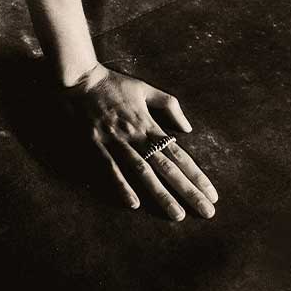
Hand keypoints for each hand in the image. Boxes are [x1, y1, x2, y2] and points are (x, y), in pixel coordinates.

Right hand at [64, 64, 216, 219]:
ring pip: (142, 171)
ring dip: (160, 193)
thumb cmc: (112, 83)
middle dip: (187, 190)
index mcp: (149, 124)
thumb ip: (169, 105)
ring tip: (177, 214)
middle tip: (206, 212)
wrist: (79, 77)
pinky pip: (110, 167)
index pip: (178, 154)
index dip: (196, 175)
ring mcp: (115, 140)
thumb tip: (187, 128)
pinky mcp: (95, 143)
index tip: (211, 194)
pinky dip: (121, 185)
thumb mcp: (144, 88)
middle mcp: (136, 135)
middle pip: (166, 167)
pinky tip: (132, 203)